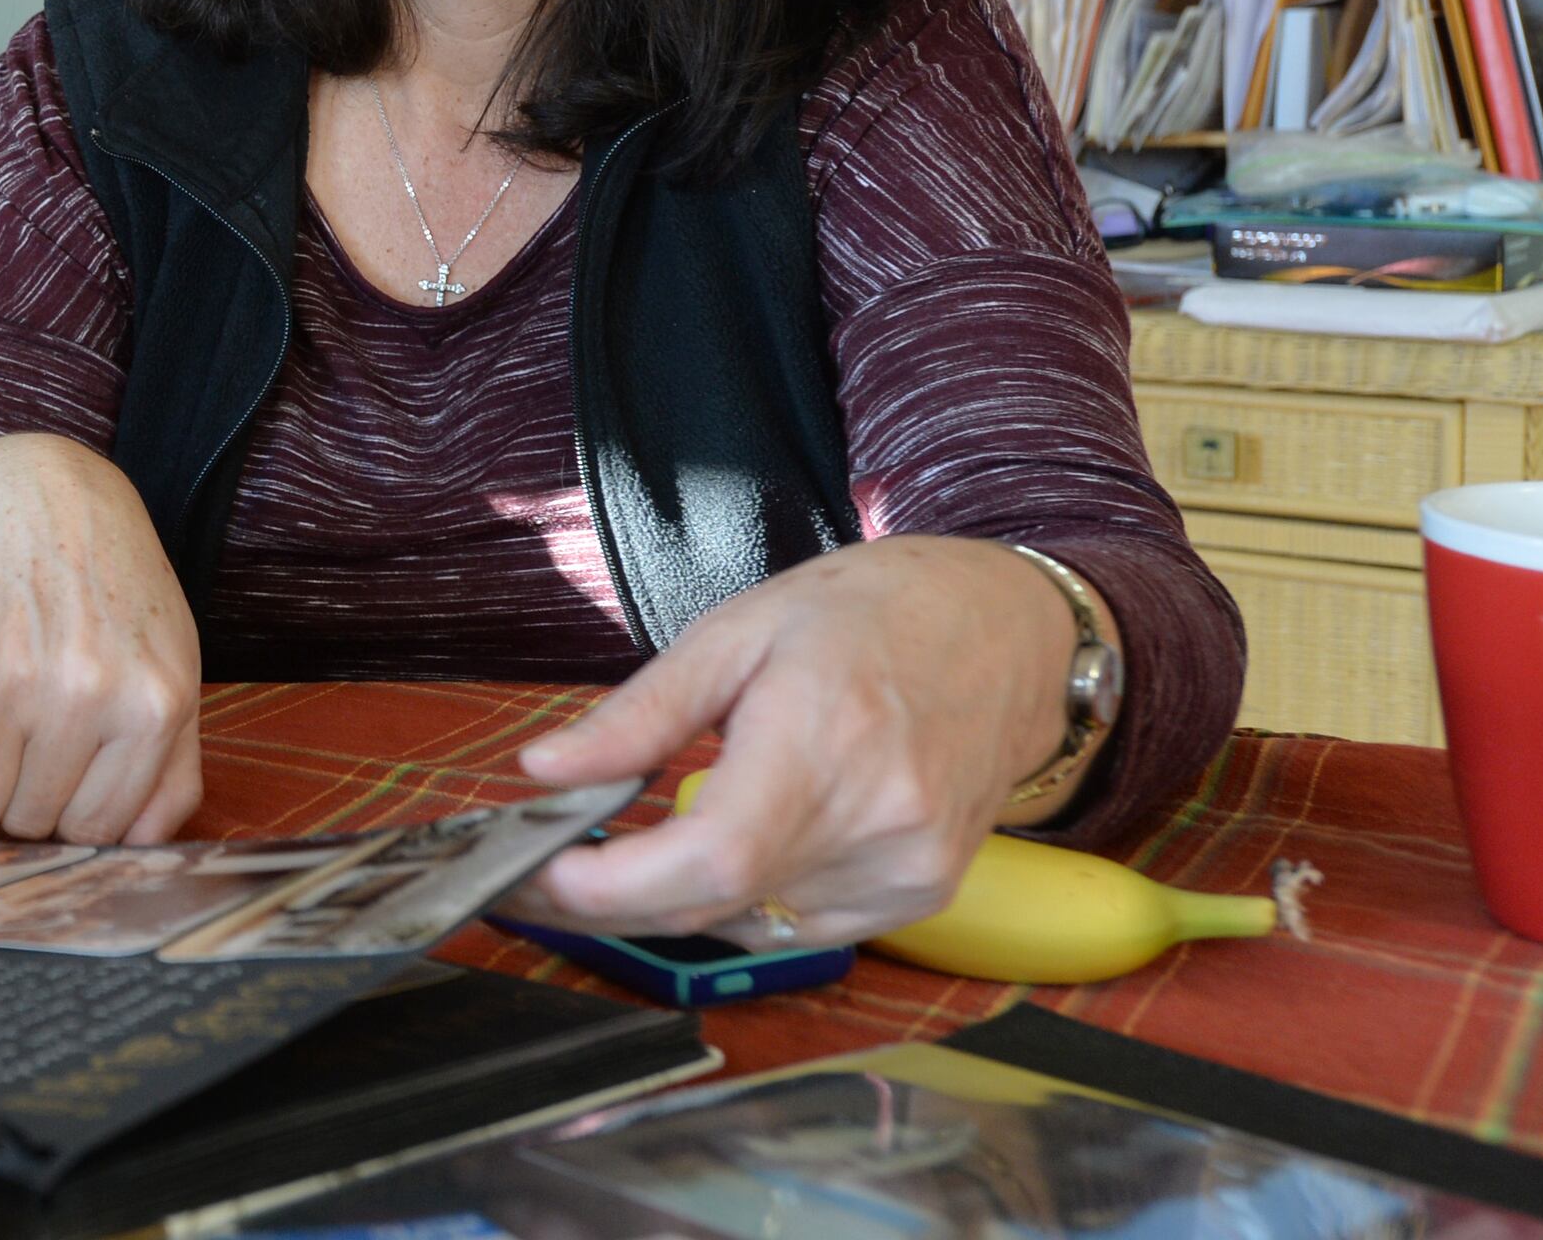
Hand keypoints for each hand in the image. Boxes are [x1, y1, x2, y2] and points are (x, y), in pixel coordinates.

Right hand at [0, 434, 202, 858]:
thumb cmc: (117, 593)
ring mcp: (16, 683)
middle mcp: (86, 699)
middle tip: (40, 752)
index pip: (101, 830)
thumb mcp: (176, 670)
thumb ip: (176, 768)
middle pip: (35, 823)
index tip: (74, 787)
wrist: (45, 498)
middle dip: (30, 803)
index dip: (80, 818)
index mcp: (152, 708)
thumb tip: (140, 849)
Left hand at [502, 535, 1093, 947]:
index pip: (710, 856)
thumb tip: (545, 773)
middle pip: (713, 904)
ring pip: (744, 923)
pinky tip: (727, 844)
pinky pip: (796, 927)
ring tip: (624, 845)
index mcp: (825, 739)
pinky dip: (739, 898)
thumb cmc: (872, 615)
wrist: (1007, 633)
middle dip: (607, 899)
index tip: (535, 875)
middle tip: (535, 869)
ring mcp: (907, 870)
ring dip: (670, 897)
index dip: (611, 885)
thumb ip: (639, 714)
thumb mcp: (735, 631)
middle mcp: (879, 822)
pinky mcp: (919, 896)